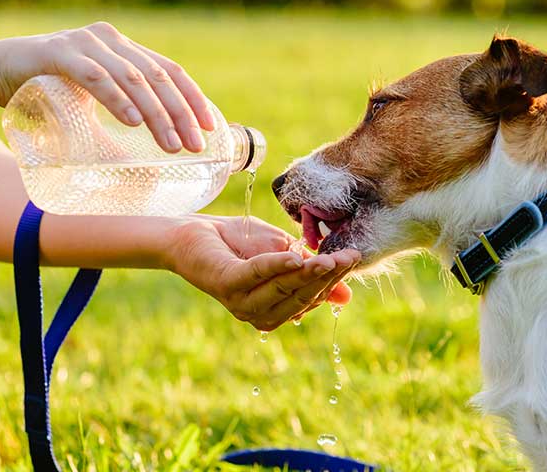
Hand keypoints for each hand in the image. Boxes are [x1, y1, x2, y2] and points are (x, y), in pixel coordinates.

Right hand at [0, 21, 213, 152]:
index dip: (193, 99)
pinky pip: (96, 77)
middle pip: (158, 77)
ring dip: (156, 115)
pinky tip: (134, 123)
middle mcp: (110, 41)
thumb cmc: (46, 92)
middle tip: (194, 146)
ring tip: (171, 145)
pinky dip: (117, 100)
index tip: (209, 128)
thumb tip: (158, 152)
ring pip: (133, 79)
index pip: (169, 71)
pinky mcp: (58, 53)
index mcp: (123, 49)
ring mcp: (85, 43)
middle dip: (181, 114)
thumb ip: (122, 111)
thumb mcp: (93, 102)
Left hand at [168, 215, 359, 330]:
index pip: (312, 298)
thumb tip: (347, 296)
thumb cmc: (238, 242)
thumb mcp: (283, 254)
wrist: (193, 232)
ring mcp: (241, 302)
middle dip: (327, 276)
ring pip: (284, 288)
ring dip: (308, 273)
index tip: (353, 257)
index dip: (333, 279)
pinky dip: (277, 266)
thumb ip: (310, 271)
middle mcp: (258, 314)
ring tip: (330, 259)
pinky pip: (257, 275)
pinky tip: (296, 258)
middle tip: (349, 256)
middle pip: (302, 296)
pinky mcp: (226, 283)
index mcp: (274, 310)